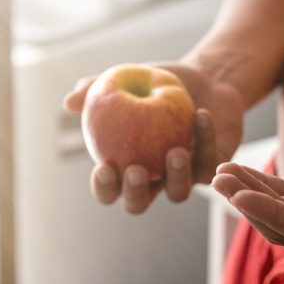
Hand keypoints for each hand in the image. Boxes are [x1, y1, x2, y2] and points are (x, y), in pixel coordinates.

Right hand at [63, 62, 244, 213]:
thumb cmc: (159, 83)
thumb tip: (70, 101)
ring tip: (176, 150)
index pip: (109, 189)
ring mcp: (184, 176)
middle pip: (138, 204)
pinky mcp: (212, 167)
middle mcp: (153, 178)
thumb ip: (97, 89)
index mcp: (127, 165)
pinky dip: (206, 141)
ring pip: (178, 194)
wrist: (206, 80)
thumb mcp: (128, 80)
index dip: (104, 187)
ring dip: (176, 176)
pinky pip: (208, 164)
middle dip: (135, 193)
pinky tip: (202, 116)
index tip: (104, 167)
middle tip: (137, 170)